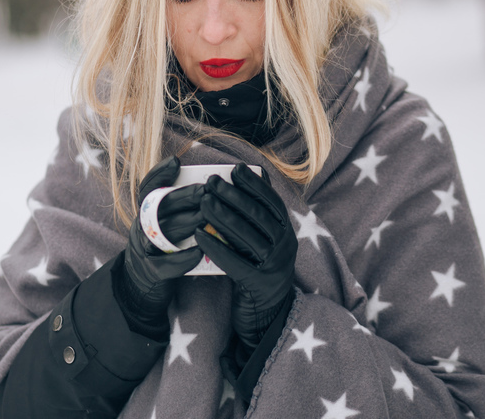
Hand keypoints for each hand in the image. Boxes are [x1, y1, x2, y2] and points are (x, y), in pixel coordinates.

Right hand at [121, 156, 203, 323]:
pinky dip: (182, 258)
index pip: (148, 187)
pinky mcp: (151, 271)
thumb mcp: (165, 220)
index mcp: (147, 211)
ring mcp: (144, 248)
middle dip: (185, 196)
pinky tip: (200, 252)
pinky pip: (165, 264)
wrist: (141, 281)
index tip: (176, 161)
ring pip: (164, 232)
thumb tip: (213, 185)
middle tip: (207, 190)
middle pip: (161, 206)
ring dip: (187, 223)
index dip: (160, 173)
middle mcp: (143, 226)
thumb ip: (181, 205)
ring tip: (207, 218)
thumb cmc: (164, 245)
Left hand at [195, 163, 296, 347]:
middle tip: (212, 181)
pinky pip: (235, 262)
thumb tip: (246, 184)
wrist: (267, 316)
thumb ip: (256, 219)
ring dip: (223, 216)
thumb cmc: (259, 271)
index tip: (235, 168)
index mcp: (287, 232)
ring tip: (203, 202)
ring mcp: (274, 266)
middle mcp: (285, 247)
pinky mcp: (258, 284)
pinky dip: (216, 247)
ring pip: (247, 236)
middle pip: (258, 216)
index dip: (254, 184)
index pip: (272, 202)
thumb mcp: (264, 243)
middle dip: (234, 196)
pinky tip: (198, 236)